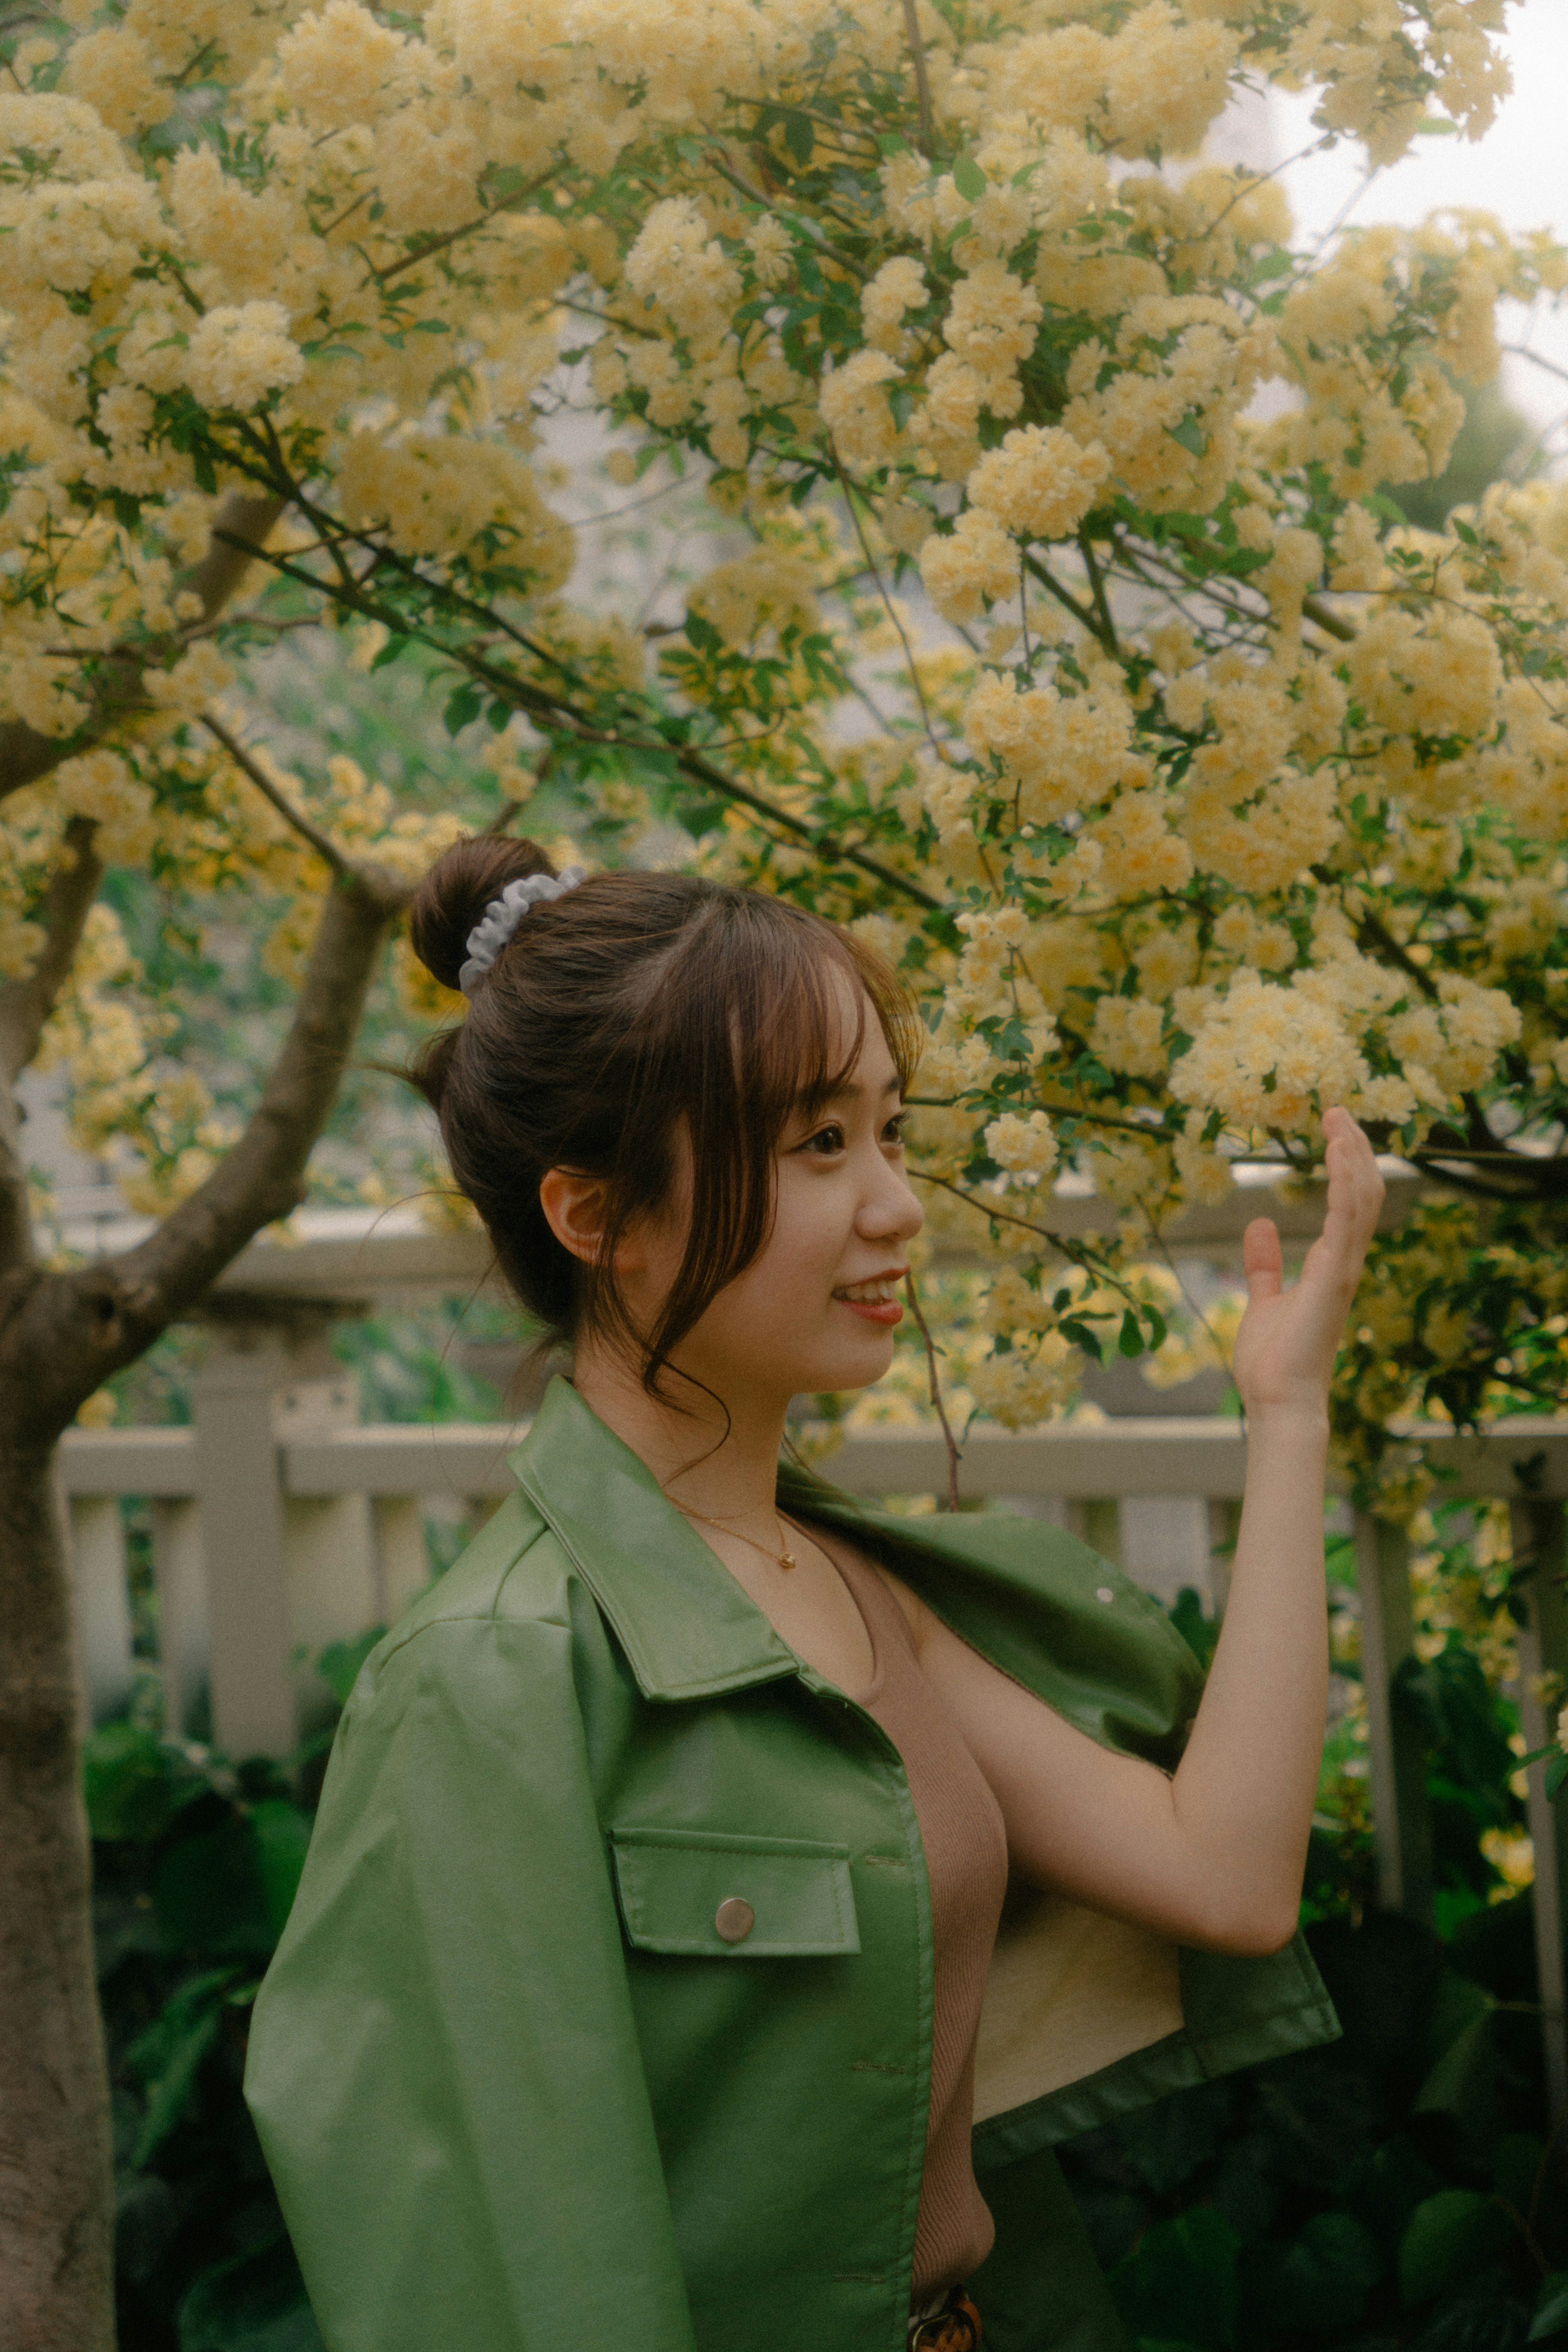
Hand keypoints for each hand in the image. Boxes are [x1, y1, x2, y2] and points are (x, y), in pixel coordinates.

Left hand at [1229, 1108, 1383, 1421]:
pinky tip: (1337, 1153)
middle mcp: (1344, 1263)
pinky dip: (1344, 1183)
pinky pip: (1345, 1221)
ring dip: (1352, 1157)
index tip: (1334, 1129)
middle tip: (1338, 1110)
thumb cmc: (1272, 1361)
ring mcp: (1342, 1270)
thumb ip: (1264, 1263)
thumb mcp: (1264, 1298)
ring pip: (1360, 1201)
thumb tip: (1260, 1224)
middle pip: (1363, 1193)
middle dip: (1354, 1150)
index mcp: (1332, 1266)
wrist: (1277, 1401)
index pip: (1349, 1204)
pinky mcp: (1332, 1278)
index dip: (1346, 1165)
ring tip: (1339, 1119)